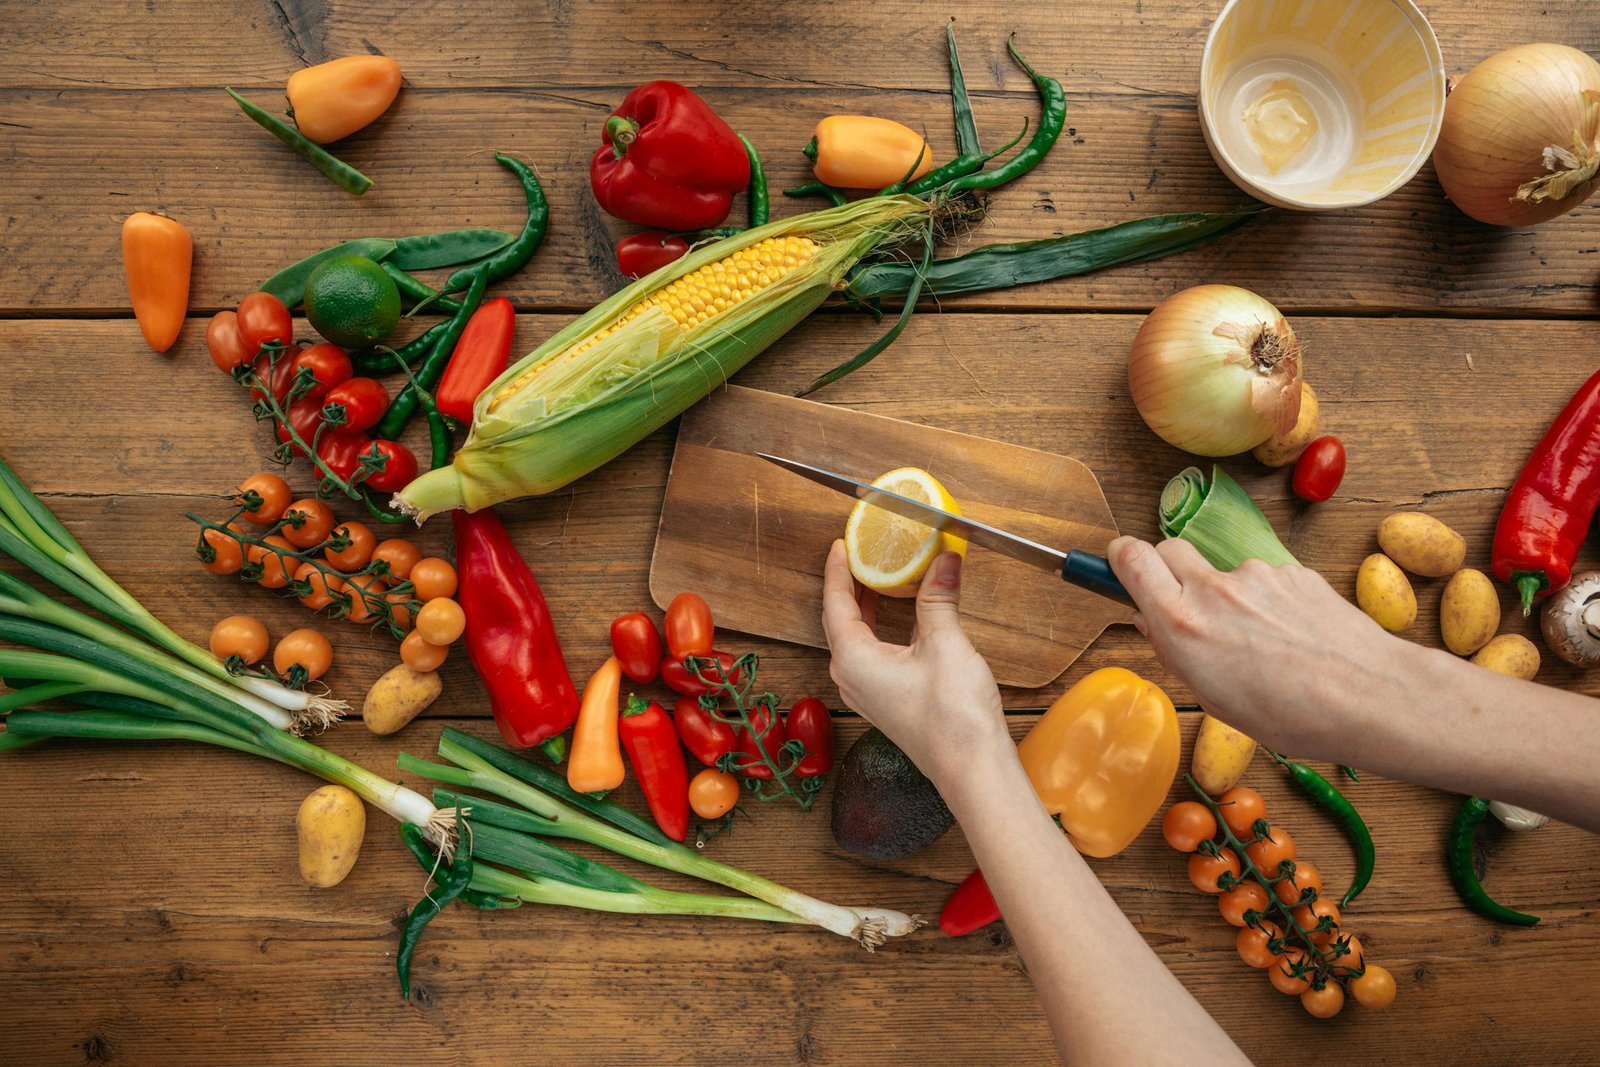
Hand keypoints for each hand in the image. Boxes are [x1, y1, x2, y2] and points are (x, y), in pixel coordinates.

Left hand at [821, 541, 1008, 786]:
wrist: (972, 768)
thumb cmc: (953, 718)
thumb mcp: (946, 643)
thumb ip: (938, 598)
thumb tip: (943, 559)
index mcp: (852, 660)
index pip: (835, 603)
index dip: (837, 570)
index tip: (839, 545)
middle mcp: (851, 678)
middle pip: (841, 620)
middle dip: (850, 586)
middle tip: (862, 555)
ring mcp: (867, 693)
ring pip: (857, 639)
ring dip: (867, 607)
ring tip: (880, 577)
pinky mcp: (886, 701)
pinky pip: (872, 655)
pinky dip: (881, 628)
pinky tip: (902, 615)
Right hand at [1107, 535, 1416, 756]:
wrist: (1369, 696)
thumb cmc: (1290, 715)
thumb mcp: (1213, 698)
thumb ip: (1176, 651)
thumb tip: (1154, 623)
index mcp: (1182, 623)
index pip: (1130, 557)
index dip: (1122, 558)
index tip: (1122, 568)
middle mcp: (1214, 588)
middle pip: (1169, 549)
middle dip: (1168, 570)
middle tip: (1184, 606)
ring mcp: (1257, 575)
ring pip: (1223, 571)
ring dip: (1228, 596)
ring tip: (1259, 644)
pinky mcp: (1294, 572)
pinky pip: (1265, 580)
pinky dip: (1268, 601)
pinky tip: (1291, 638)